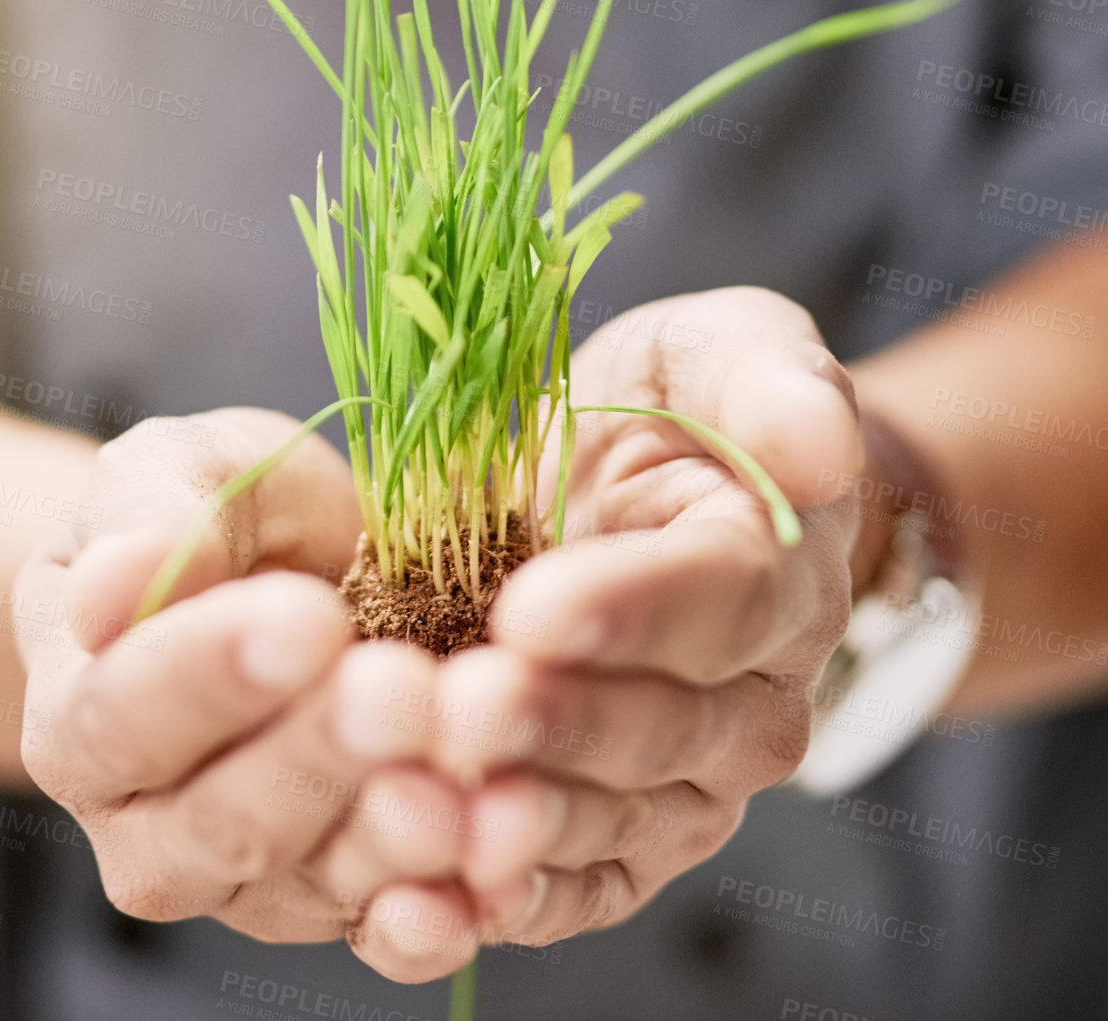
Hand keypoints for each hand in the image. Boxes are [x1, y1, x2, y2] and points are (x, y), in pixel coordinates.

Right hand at [12, 408, 473, 979]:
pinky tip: (483, 887)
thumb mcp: (178, 471)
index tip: (308, 619)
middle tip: (400, 693)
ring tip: (458, 786)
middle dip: (317, 756)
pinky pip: (382, 927)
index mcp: (82, 712)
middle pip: (219, 817)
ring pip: (308, 881)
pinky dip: (435, 917)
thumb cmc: (219, 512)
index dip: (214, 671)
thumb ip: (145, 520)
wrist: (291, 568)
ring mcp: (247, 876)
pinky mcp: (338, 899)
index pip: (126, 710)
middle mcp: (147, 822)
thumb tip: (107, 589)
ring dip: (388, 840)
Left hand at [431, 287, 859, 948]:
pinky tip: (433, 901)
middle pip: (664, 727)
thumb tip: (816, 440)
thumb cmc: (678, 408)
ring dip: (523, 826)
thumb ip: (772, 378)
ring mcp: (688, 778)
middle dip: (559, 724)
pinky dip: (509, 901)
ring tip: (435, 810)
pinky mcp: (623, 831)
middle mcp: (750, 695)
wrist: (649, 490)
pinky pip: (581, 883)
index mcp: (778, 568)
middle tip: (463, 712)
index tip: (533, 610)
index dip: (631, 611)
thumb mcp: (723, 348)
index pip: (721, 600)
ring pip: (617, 821)